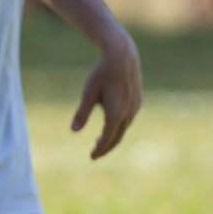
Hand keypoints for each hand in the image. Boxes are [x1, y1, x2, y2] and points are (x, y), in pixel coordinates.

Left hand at [73, 35, 140, 158]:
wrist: (121, 56)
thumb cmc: (101, 73)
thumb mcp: (88, 93)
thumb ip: (82, 113)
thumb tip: (74, 131)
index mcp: (116, 113)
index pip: (108, 138)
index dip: (100, 149)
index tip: (91, 157)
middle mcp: (129, 112)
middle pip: (117, 137)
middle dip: (106, 146)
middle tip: (94, 154)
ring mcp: (135, 107)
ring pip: (124, 128)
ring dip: (113, 137)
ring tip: (100, 141)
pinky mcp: (138, 101)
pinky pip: (128, 119)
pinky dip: (119, 127)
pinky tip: (111, 126)